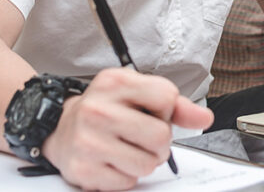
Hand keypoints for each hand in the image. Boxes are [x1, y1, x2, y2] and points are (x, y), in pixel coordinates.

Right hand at [44, 67, 212, 190]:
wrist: (59, 129)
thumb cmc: (105, 109)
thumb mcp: (135, 93)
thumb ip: (174, 104)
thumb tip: (204, 118)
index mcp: (114, 82)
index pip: (167, 97)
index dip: (166, 109)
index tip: (152, 111)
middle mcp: (98, 109)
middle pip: (161, 135)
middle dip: (159, 142)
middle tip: (143, 137)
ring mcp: (89, 141)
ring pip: (148, 163)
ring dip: (144, 161)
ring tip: (127, 149)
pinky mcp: (84, 170)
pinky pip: (128, 182)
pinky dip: (125, 175)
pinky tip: (112, 160)